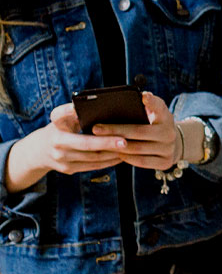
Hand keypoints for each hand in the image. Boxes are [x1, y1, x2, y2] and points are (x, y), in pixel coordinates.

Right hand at [5, 102, 124, 190]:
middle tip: (125, 141)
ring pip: (93, 158)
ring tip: (129, 148)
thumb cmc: (60, 129)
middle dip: (107, 143)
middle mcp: (56, 143)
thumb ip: (76, 112)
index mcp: (56, 126)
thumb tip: (100, 104)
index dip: (70, 112)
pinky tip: (121, 156)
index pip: (61, 117)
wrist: (39, 151)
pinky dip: (108, 162)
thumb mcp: (63, 118)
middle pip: (86, 144)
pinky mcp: (68, 169)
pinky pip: (93, 167)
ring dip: (112, 154)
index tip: (88, 114)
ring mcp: (61, 159)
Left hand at [92, 92, 179, 170]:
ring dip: (117, 146)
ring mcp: (168, 148)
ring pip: (138, 148)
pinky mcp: (165, 162)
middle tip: (96, 129)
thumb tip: (121, 104)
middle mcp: (169, 133)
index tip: (143, 96)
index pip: (160, 107)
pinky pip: (142, 161)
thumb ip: (142, 109)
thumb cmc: (153, 127)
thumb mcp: (153, 116)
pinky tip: (116, 154)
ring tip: (101, 142)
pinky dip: (127, 158)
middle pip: (140, 131)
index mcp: (166, 117)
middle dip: (116, 130)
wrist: (172, 146)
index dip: (152, 102)